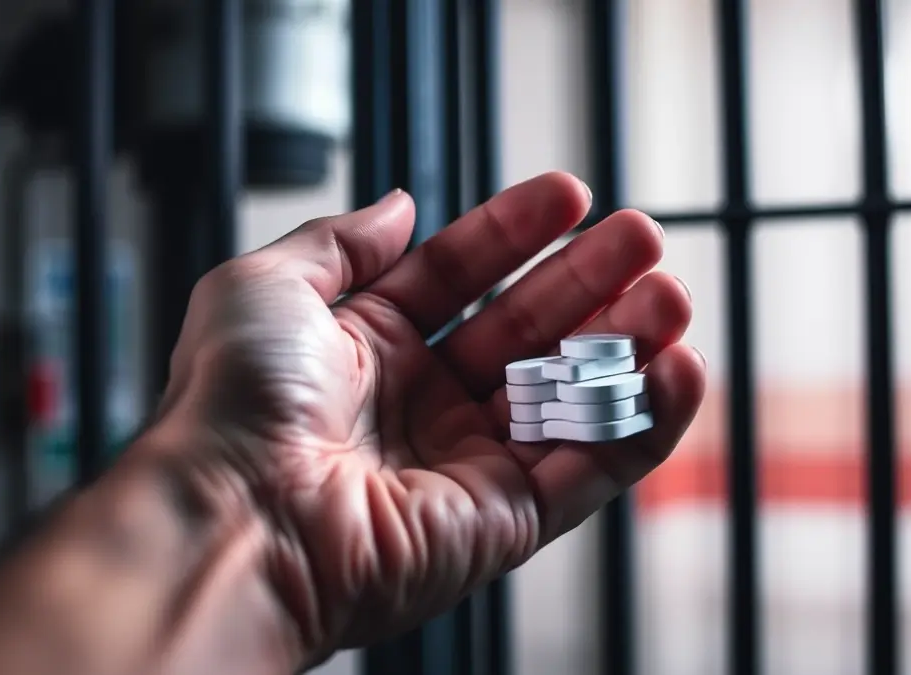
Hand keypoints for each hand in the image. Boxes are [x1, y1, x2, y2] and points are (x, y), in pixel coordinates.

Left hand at [134, 172, 705, 668]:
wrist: (234, 517)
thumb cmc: (232, 401)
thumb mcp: (266, 286)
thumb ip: (340, 241)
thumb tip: (399, 202)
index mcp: (366, 348)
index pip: (458, 277)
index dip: (513, 233)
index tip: (569, 194)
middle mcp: (420, 404)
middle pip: (526, 330)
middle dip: (587, 281)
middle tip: (642, 239)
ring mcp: (466, 463)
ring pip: (568, 395)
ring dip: (627, 344)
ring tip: (669, 296)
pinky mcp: (505, 522)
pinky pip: (591, 468)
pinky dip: (644, 424)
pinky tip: (678, 369)